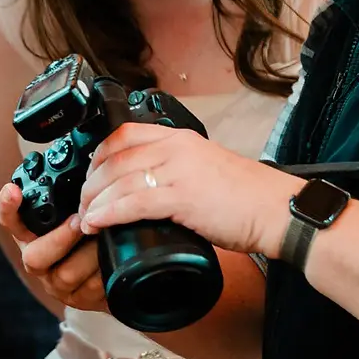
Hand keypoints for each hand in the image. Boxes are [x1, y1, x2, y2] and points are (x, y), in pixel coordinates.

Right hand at [0, 183, 106, 311]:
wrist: (116, 271)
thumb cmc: (94, 232)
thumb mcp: (79, 209)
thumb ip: (75, 191)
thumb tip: (89, 154)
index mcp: (33, 234)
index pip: (11, 220)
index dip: (8, 207)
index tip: (12, 190)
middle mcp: (40, 260)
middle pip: (34, 256)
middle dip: (59, 238)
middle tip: (79, 221)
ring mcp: (58, 283)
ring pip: (66, 273)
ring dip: (89, 253)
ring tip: (106, 236)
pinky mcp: (81, 300)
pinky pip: (91, 288)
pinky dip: (105, 269)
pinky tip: (115, 256)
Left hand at [79, 123, 303, 256]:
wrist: (276, 210)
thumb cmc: (246, 196)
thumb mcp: (204, 168)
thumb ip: (177, 170)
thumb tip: (148, 189)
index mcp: (180, 138)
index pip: (125, 134)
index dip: (99, 155)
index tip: (90, 175)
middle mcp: (176, 147)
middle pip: (115, 157)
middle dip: (91, 183)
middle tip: (83, 204)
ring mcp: (179, 170)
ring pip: (119, 180)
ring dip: (94, 201)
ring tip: (84, 219)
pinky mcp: (183, 197)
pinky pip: (133, 203)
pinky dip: (108, 213)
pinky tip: (96, 223)